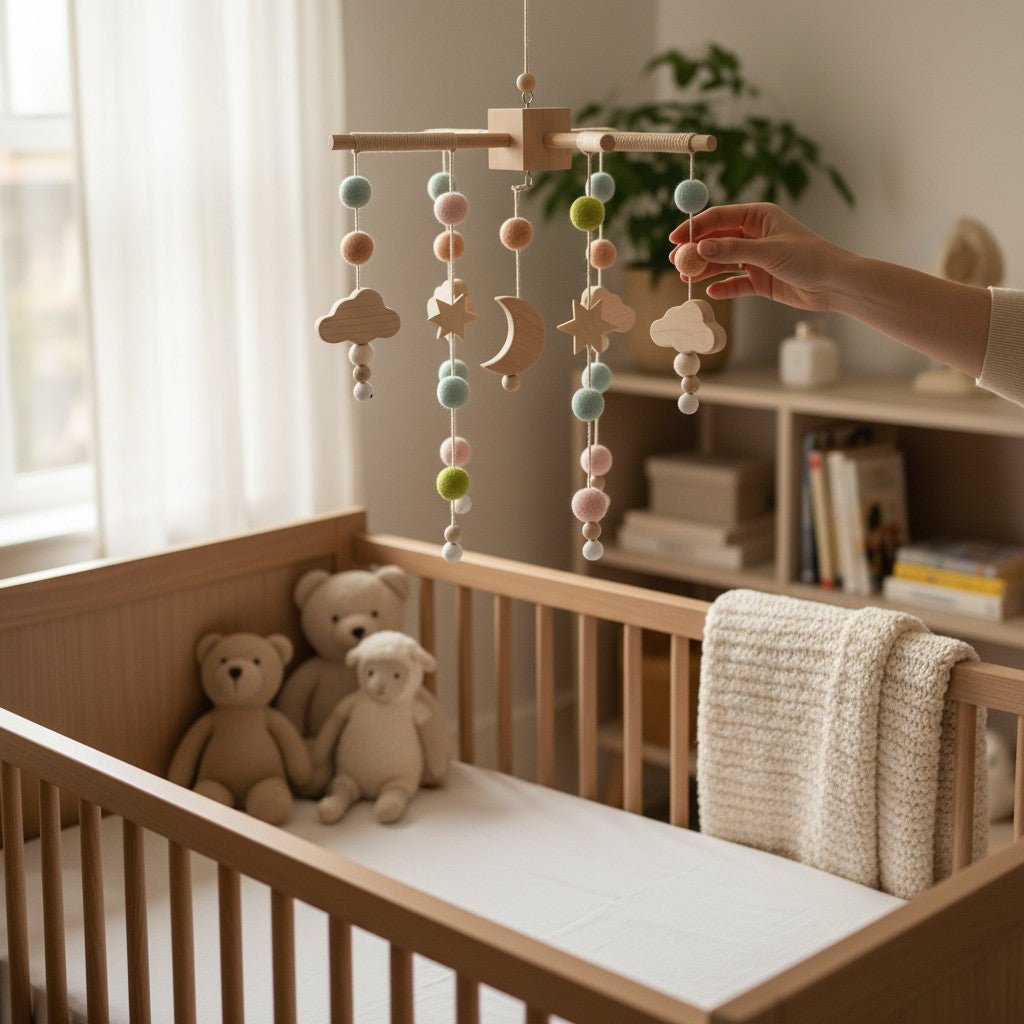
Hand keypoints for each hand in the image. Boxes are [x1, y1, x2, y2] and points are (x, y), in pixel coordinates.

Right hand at [669, 203, 851, 311]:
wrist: (834, 285)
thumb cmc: (808, 258)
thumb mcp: (768, 251)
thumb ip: (733, 250)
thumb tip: (701, 247)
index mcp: (758, 217)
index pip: (719, 218)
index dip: (695, 227)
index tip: (675, 238)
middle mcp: (755, 235)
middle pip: (716, 240)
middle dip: (696, 251)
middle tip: (676, 262)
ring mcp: (756, 258)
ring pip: (722, 262)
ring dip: (705, 269)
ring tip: (686, 279)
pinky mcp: (760, 280)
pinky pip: (734, 283)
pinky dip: (723, 287)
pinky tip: (712, 292)